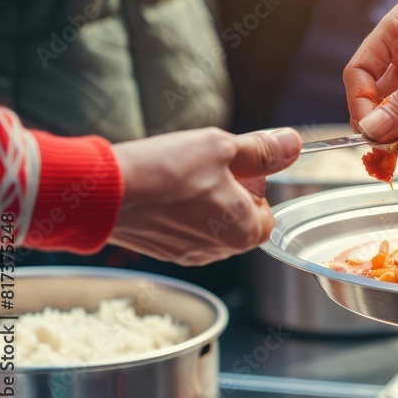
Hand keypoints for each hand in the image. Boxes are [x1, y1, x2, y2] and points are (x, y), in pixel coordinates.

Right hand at [108, 127, 301, 265]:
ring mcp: (187, 254)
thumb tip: (293, 144)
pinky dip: (179, 212)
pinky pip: (182, 230)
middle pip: (239, 222)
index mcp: (244, 232)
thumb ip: (262, 150)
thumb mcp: (223, 148)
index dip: (255, 189)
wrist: (105, 193)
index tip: (237, 169)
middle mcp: (219, 250)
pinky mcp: (161, 251)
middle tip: (208, 169)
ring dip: (204, 203)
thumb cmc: (167, 170)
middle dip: (230, 195)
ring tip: (182, 177)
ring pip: (210, 226)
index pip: (267, 215)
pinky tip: (163, 191)